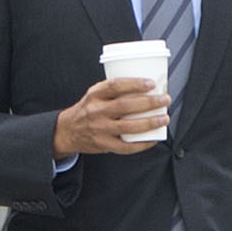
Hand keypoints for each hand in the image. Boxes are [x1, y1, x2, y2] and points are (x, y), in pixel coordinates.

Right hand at [52, 73, 169, 156]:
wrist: (68, 131)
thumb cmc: (87, 110)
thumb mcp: (95, 94)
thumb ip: (114, 91)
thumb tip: (146, 88)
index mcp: (95, 94)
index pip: (116, 85)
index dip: (135, 84)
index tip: (151, 84)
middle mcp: (96, 111)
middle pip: (126, 106)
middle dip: (149, 103)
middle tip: (164, 100)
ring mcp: (100, 129)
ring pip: (128, 127)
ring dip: (150, 123)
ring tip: (163, 118)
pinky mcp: (104, 144)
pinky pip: (126, 146)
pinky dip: (142, 144)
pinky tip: (152, 139)